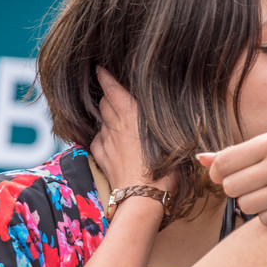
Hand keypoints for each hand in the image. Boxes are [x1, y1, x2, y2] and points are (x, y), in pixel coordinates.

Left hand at [90, 67, 176, 194]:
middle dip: (106, 94)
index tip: (100, 68)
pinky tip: (109, 139)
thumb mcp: (169, 138)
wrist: (144, 198)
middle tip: (111, 91)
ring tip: (112, 115)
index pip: (112, 88)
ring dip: (104, 115)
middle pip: (104, 102)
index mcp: (132, 114)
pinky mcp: (101, 158)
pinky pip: (97, 140)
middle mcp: (115, 125)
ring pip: (100, 120)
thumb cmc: (165, 169)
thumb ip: (160, 120)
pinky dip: (102, 136)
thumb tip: (161, 110)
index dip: (105, 76)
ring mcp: (106, 142)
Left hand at [198, 132, 266, 227]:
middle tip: (256, 182)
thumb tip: (201, 160)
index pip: (223, 163)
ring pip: (246, 206)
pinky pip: (266, 221)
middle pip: (230, 187)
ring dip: (254, 203)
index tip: (228, 174)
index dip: (219, 173)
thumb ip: (237, 153)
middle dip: (238, 188)